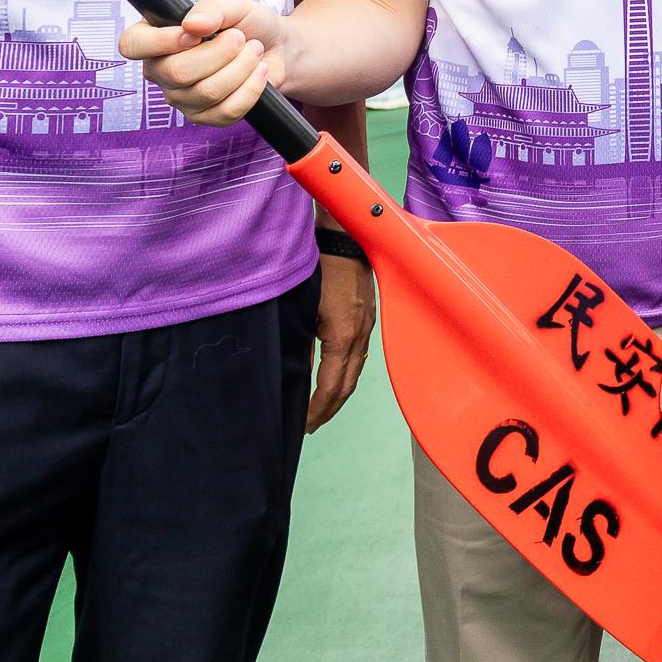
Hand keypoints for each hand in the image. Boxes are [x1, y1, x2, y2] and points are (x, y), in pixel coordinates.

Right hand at [120, 0, 288, 124]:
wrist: (275, 47)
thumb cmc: (246, 23)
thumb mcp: (232, 5)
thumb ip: (211, 9)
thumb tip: (191, 24)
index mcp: (155, 38)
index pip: (132, 45)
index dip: (162, 41)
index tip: (196, 34)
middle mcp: (161, 71)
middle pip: (177, 72)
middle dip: (220, 52)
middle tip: (240, 38)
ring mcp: (181, 99)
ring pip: (207, 92)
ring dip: (241, 67)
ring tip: (254, 51)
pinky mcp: (205, 117)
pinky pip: (226, 111)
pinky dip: (251, 88)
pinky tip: (258, 72)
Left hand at [306, 252, 377, 431]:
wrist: (346, 235)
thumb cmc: (320, 266)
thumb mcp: (301, 307)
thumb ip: (299, 342)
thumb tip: (293, 371)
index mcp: (343, 336)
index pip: (331, 386)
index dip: (317, 409)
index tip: (303, 425)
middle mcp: (360, 335)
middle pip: (348, 385)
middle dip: (329, 408)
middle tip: (310, 425)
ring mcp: (368, 326)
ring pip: (355, 371)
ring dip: (339, 392)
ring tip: (321, 407)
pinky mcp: (368, 316)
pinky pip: (359, 355)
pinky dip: (346, 373)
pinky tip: (334, 375)